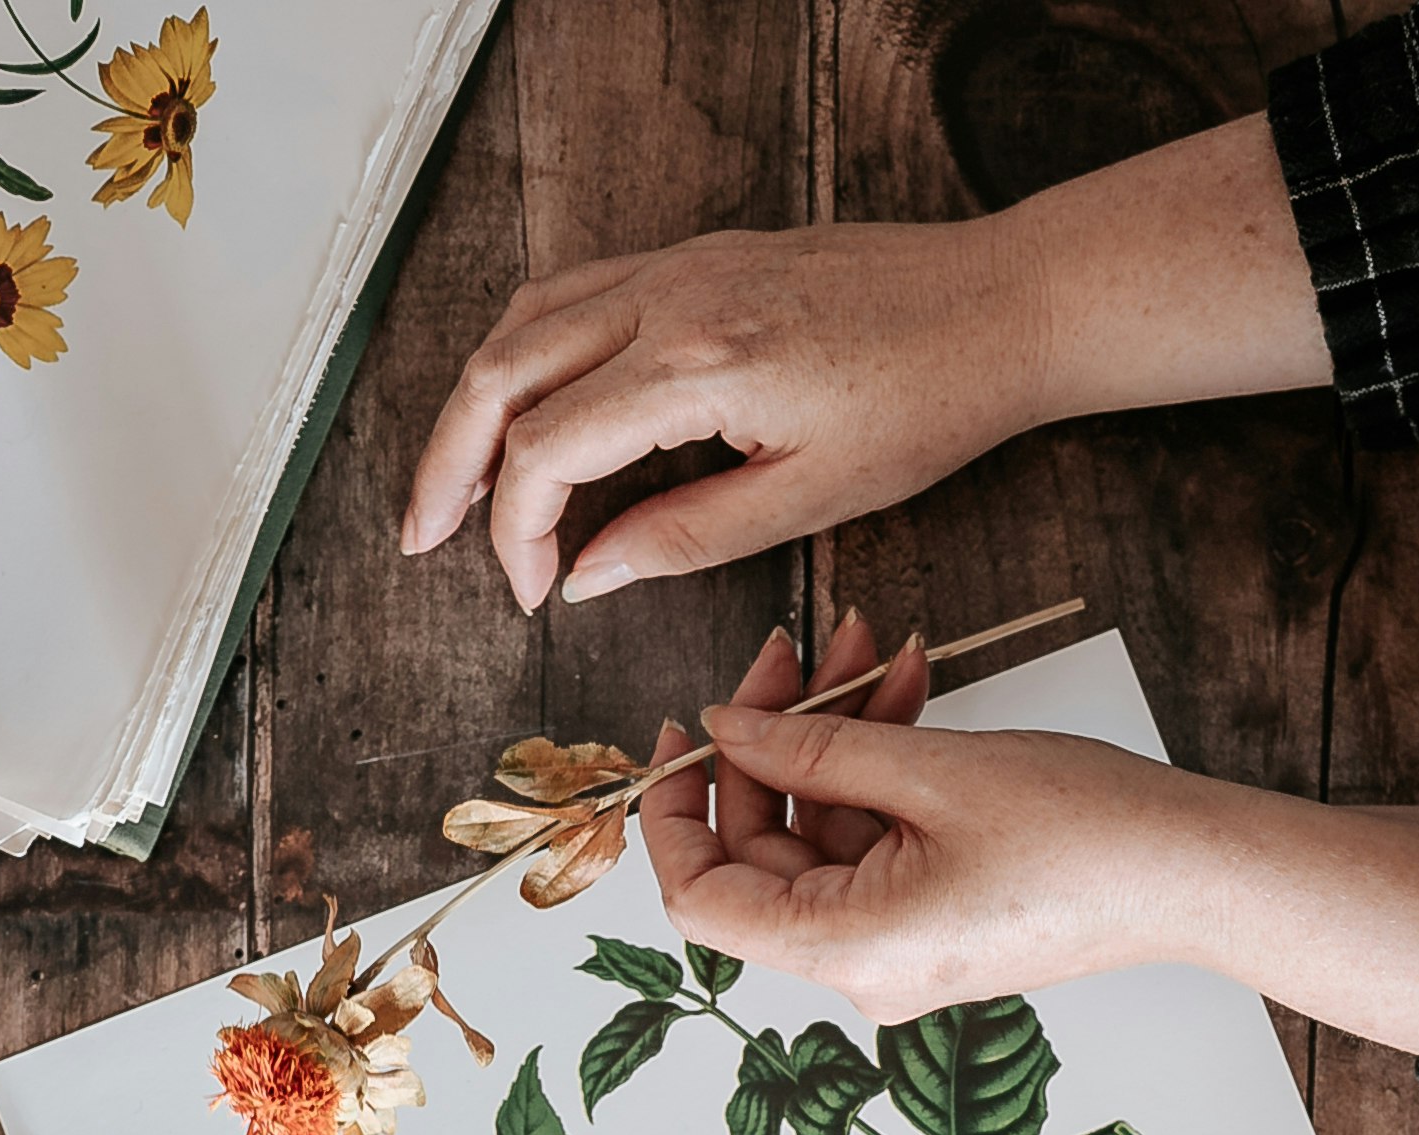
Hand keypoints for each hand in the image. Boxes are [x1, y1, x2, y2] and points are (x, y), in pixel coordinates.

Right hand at [402, 217, 1041, 613]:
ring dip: (474, 402)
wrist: (995, 306)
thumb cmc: (926, 400)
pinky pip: (572, 293)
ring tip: (453, 481)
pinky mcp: (693, 257)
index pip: (547, 449)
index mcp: (695, 367)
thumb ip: (683, 536)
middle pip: (502, 372)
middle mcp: (668, 298)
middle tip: (423, 538)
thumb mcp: (808, 500)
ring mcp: (676, 265)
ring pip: (523, 321)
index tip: (530, 592)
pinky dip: (524, 353)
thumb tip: (587, 572)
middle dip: (448, 463)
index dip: (514, 532)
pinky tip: (521, 405)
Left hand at [641, 632, 1418, 1057]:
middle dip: (770, 738)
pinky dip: (881, 762)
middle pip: (763, 852)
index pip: (703, 902)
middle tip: (791, 644)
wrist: (1199, 872)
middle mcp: (863, 967)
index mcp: (846, 951)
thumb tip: (728, 728)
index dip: (673, 817)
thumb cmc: (1086, 836)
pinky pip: (878, 837)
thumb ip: (813, 748)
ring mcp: (902, 945)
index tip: (681, 732)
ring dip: (835, 730)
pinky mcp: (940, 916)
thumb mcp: (932, 772)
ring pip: (823, 830)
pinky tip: (904, 679)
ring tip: (864, 637)